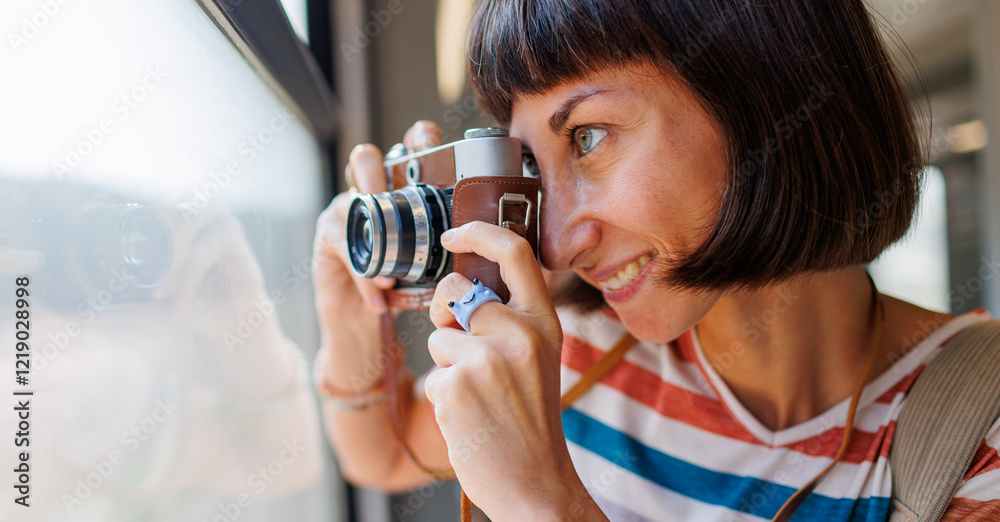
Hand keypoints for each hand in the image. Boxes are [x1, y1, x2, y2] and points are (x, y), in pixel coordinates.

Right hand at [312, 121, 442, 383]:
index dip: (418, 138)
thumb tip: (505, 245)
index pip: (409, 149)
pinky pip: (346, 249)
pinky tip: (382, 296)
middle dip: (382, 166)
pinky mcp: (328, 240)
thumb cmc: (408, 286)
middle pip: (368, 158)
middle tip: (396, 188)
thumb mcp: (438, 263)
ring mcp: (347, 214)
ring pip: (350, 197)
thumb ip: (459, 248)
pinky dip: (366, 275)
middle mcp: (372, 194)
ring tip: (386, 244)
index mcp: (404, 191)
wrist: (369, 322)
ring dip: (367, 216)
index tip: (433, 141)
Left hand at [423, 221, 602, 519]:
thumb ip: (510, 320)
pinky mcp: (456, 385)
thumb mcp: (538, 359)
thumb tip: (461, 291)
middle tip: (461, 348)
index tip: (452, 234)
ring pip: (437, 336)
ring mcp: (487, 358)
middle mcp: (520, 333)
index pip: (514, 253)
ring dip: (446, 364)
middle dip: (444, 314)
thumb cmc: (530, 421)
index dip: (477, 232)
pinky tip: (468, 416)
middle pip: (456, 292)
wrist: (534, 482)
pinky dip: (442, 395)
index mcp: (544, 322)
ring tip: (477, 396)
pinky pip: (432, 373)